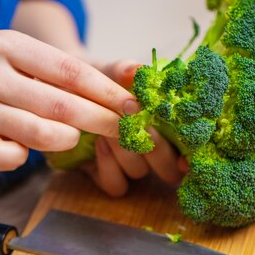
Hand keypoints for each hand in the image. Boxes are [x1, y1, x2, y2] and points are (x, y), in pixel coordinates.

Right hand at [0, 30, 138, 170]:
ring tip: (80, 138)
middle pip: (61, 104)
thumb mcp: (20, 56)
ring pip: (38, 131)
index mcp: (9, 45)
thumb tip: (126, 83)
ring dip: (70, 139)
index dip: (107, 92)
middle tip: (127, 130)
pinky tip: (29, 153)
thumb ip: (63, 70)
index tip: (133, 106)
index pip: (70, 71)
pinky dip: (23, 158)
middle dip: (102, 120)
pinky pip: (3, 157)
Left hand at [79, 59, 186, 196]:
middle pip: (170, 170)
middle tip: (141, 125)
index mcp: (166, 127)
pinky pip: (115, 185)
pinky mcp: (105, 175)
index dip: (190, 159)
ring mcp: (128, 165)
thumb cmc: (98, 79)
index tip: (186, 158)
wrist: (64, 88)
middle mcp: (152, 151)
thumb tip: (138, 70)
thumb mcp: (110, 71)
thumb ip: (125, 70)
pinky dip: (109, 166)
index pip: (189, 151)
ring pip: (139, 173)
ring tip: (110, 125)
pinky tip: (99, 143)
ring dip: (126, 150)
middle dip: (157, 150)